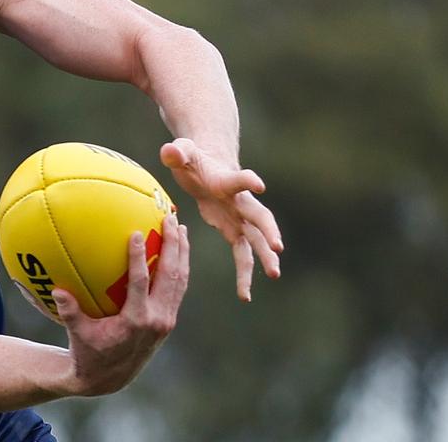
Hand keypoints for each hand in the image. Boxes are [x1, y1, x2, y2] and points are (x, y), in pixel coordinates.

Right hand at [53, 215, 189, 395]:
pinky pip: (178, 288)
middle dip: (173, 245)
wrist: (111, 378)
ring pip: (180, 281)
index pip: (141, 282)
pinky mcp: (168, 320)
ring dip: (182, 253)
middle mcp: (157, 320)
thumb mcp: (77, 333)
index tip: (137, 232)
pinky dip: (180, 267)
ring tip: (180, 227)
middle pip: (170, 276)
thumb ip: (70, 312)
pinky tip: (177, 249)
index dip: (140, 257)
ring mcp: (166, 320)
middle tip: (170, 218)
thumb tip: (55, 290)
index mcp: (136, 321)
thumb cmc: (89, 353)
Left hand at [160, 138, 282, 301]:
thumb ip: (177, 152)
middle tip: (278, 247)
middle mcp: (240, 201)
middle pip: (259, 216)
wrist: (208, 167)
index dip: (247, 181)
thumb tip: (170, 152)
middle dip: (269, 231)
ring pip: (257, 240)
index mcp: (226, 182)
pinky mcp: (234, 231)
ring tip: (274, 275)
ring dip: (266, 257)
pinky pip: (243, 256)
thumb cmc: (192, 159)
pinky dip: (245, 275)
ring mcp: (241, 218)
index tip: (259, 185)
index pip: (239, 180)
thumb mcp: (182, 154)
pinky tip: (245, 295)